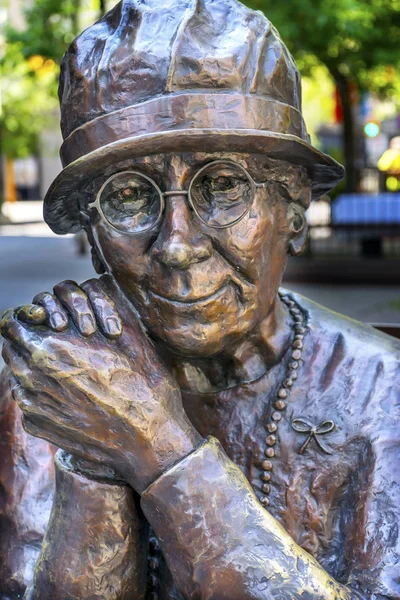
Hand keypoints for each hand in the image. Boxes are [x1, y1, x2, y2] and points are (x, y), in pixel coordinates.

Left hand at [1, 276, 200, 492]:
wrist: (148, 441)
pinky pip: (27, 398)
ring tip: (65, 366)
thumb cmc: (143, 386)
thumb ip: (102, 309)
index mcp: (50, 349)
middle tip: (56, 340)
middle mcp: (32, 377)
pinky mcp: (37, 425)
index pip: (12, 322)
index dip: (28, 316)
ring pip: (16, 372)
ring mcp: (32, 404)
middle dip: (28, 339)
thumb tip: (95, 287)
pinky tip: (69, 393)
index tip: (45, 319)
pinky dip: (40, 391)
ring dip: (32, 364)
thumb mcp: (128, 337)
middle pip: (9, 347)